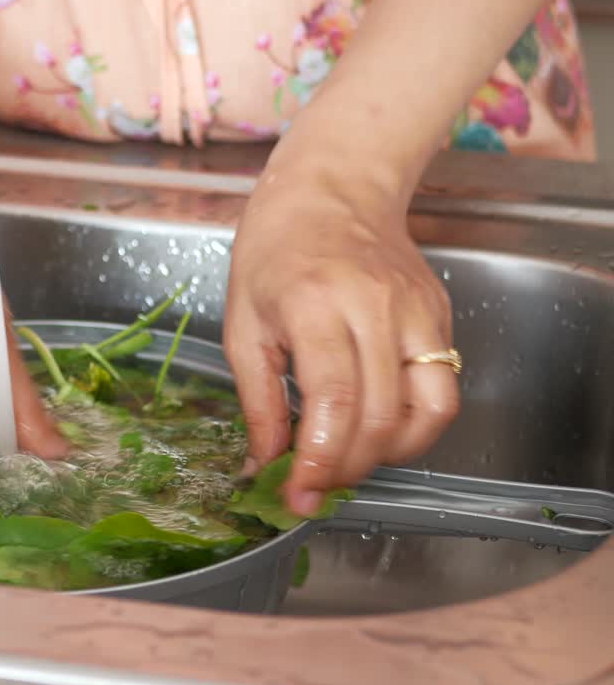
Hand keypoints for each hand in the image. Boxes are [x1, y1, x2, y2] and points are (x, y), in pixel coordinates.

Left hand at [223, 157, 459, 516]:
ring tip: (348, 459)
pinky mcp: (441, 315)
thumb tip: (265, 465)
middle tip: (315, 486)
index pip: (333, 400)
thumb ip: (257, 400)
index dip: (320, 460)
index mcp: (315, 304)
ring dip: (388, 455)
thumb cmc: (275, 252)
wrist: (332, 190)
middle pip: (381, 416)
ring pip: (427, 411)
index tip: (298, 494)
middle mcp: (375, 306)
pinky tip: (376, 427)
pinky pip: (442, 390)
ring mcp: (417, 311)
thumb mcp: (242, 324)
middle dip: (348, 468)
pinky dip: (413, 426)